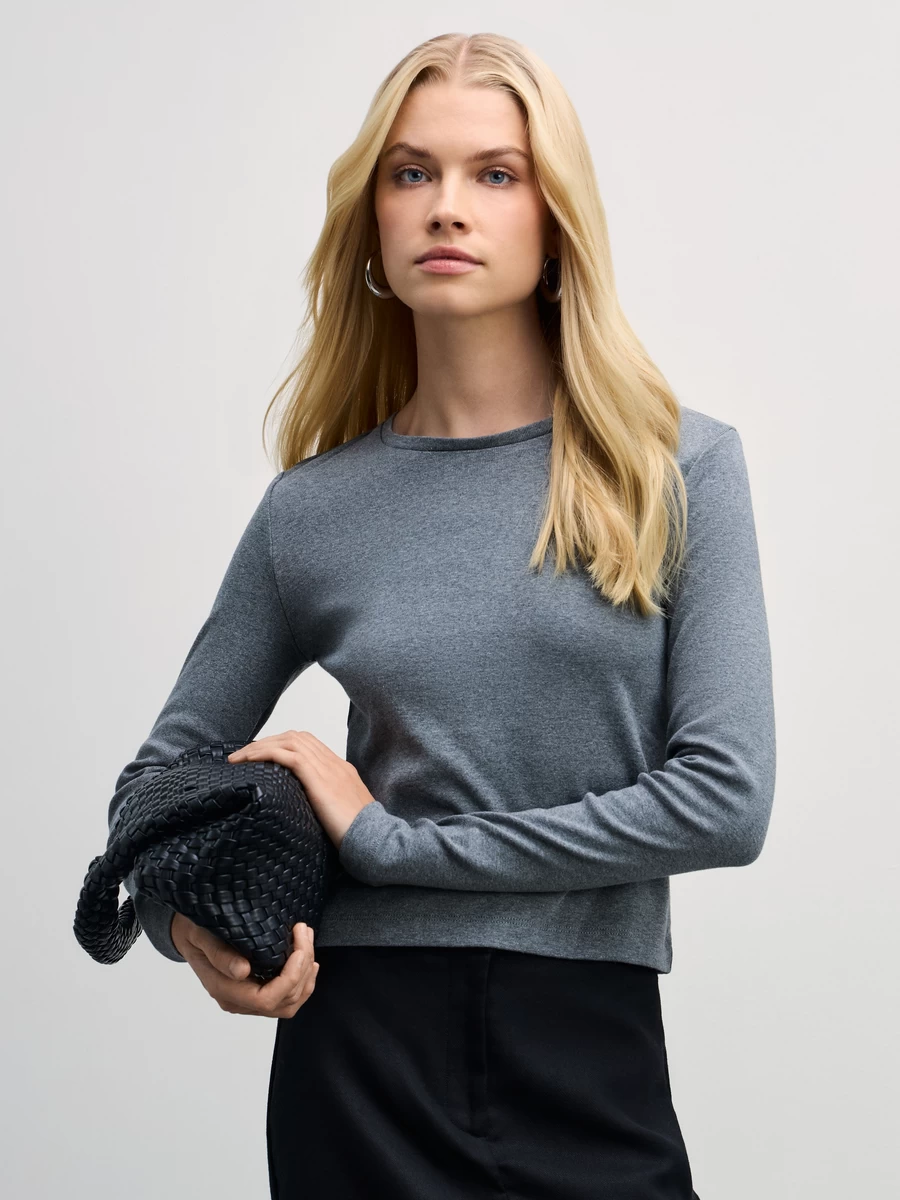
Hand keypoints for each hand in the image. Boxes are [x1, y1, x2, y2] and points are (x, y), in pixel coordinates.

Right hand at [171, 912, 318, 1018]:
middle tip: (304, 933)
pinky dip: (302, 981)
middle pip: (284, 1001)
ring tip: (307, 942)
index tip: (299, 946)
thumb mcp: (201, 936)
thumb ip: (219, 954)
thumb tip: (243, 971)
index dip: (291, 977)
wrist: (186, 935)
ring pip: (289, 1003)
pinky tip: (307, 961)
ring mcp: (248, 999)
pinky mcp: (256, 990)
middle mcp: (238, 1001)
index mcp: (225, 990)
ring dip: (305, 975)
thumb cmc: (194, 933)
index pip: (267, 999)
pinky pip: (286, 997)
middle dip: (303, 969)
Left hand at [226, 731, 376, 850]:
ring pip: (289, 741)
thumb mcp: (341, 814)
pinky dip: (266, 753)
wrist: (375, 839)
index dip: (282, 744)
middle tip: (244, 755)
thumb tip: (303, 811)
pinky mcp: (319, 779)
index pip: (308, 743)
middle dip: (267, 741)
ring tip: (240, 757)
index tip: (261, 755)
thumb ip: (325, 805)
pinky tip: (250, 761)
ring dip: (260, 746)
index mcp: (341, 769)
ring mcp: (328, 769)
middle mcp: (334, 764)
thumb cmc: (359, 835)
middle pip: (296, 737)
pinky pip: (288, 755)